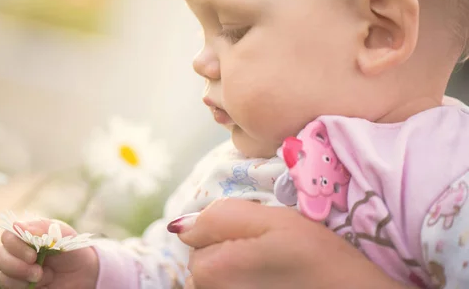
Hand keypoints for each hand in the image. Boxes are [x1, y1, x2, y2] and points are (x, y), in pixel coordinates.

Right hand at [0, 219, 98, 287]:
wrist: (84, 273)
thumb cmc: (72, 248)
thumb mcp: (63, 234)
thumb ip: (43, 227)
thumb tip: (17, 225)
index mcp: (25, 236)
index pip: (7, 237)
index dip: (15, 246)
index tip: (34, 255)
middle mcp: (17, 253)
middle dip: (15, 265)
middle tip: (37, 271)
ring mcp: (17, 272)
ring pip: (3, 276)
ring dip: (21, 278)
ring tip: (42, 277)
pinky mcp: (20, 286)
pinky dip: (24, 287)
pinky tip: (42, 284)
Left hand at [173, 199, 413, 288]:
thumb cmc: (321, 262)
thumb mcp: (275, 221)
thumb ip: (221, 217)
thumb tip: (179, 226)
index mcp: (212, 271)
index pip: (195, 238)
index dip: (225, 230)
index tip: (258, 236)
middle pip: (203, 264)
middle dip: (226, 253)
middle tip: (269, 255)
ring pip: (215, 282)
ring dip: (235, 274)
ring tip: (274, 274)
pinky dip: (244, 284)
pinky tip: (274, 284)